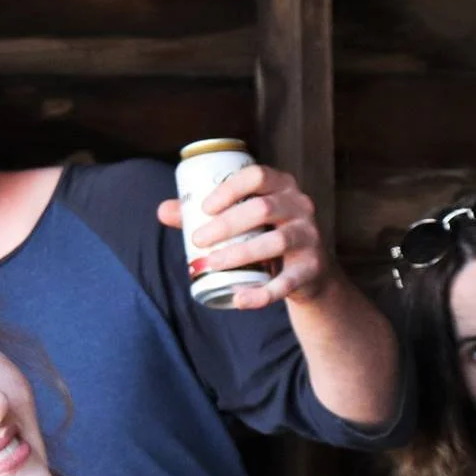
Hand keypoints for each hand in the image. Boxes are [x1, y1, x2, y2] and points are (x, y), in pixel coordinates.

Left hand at [157, 162, 332, 308]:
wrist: (308, 272)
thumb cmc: (266, 235)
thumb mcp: (243, 221)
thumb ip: (206, 215)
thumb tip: (163, 211)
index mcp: (282, 185)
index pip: (257, 176)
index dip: (229, 189)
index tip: (204, 208)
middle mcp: (301, 206)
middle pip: (263, 209)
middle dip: (226, 225)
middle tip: (199, 240)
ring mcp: (310, 236)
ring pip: (275, 242)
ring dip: (239, 254)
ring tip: (211, 264)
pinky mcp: (312, 268)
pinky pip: (287, 282)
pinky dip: (262, 293)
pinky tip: (240, 299)